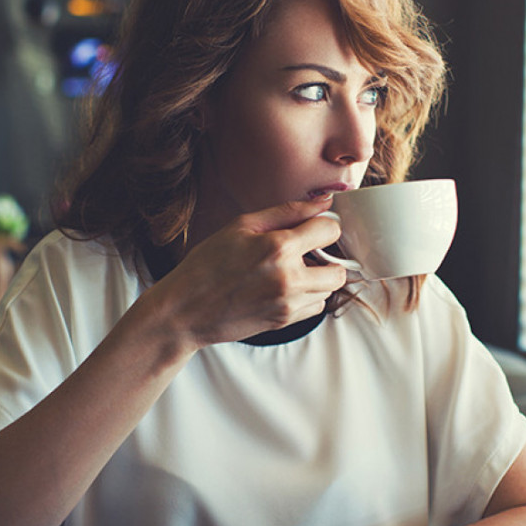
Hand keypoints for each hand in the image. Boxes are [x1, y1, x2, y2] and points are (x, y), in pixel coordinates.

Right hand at [148, 198, 347, 348]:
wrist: (185, 310)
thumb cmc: (207, 264)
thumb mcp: (241, 226)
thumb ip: (286, 212)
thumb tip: (323, 204)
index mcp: (278, 248)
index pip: (330, 230)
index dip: (324, 225)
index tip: (312, 228)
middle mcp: (289, 278)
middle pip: (340, 269)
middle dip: (328, 258)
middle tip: (306, 252)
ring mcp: (289, 304)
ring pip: (329, 290)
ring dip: (319, 278)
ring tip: (292, 270)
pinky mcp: (285, 322)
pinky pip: (315, 307)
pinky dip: (308, 297)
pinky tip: (284, 288)